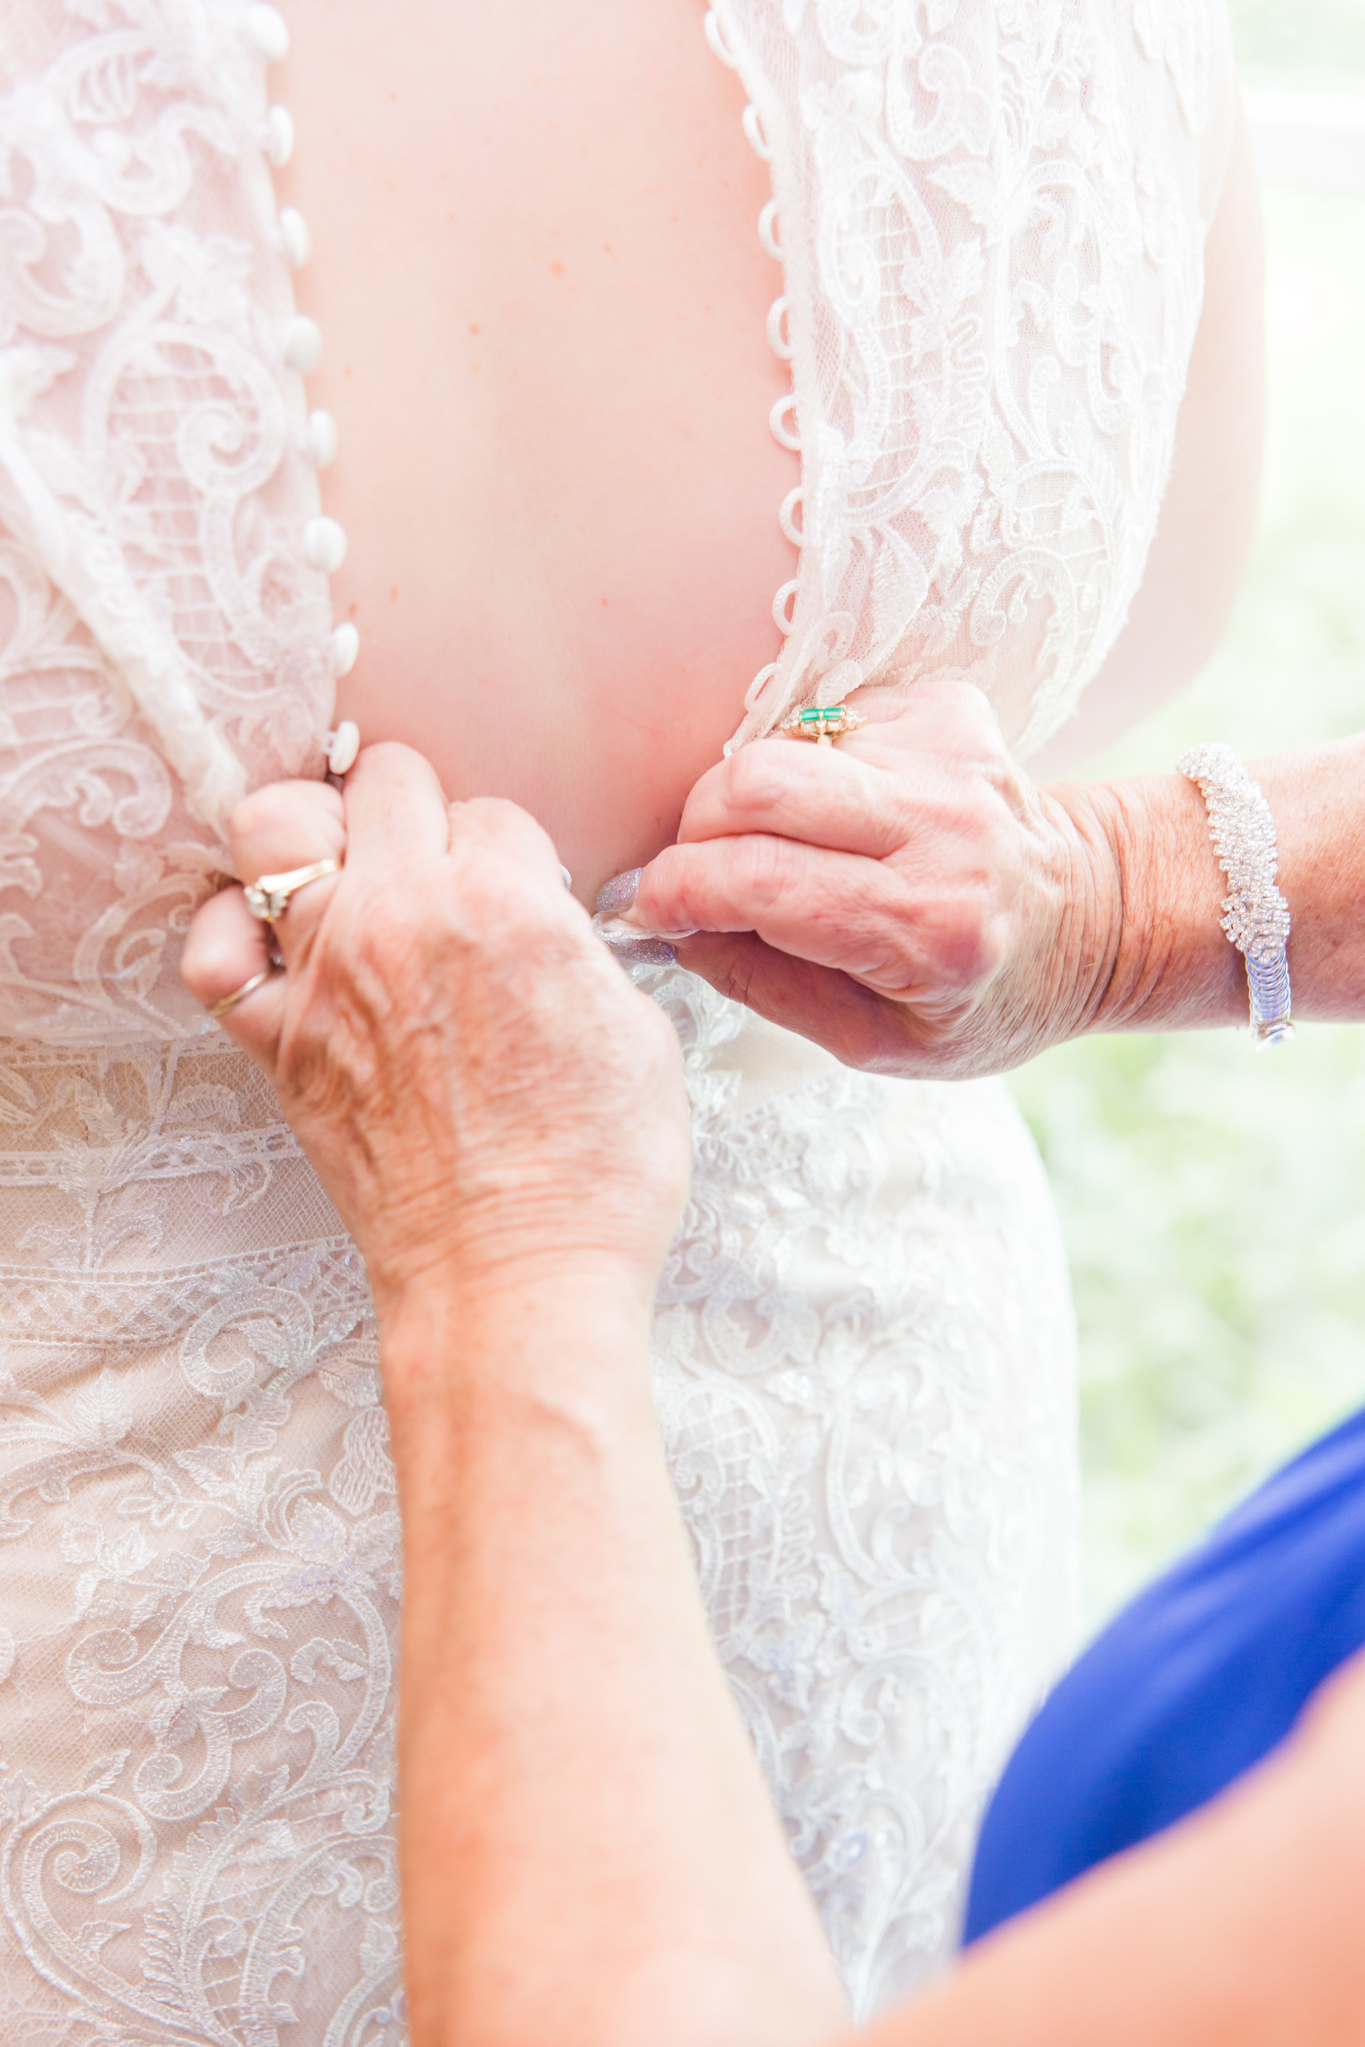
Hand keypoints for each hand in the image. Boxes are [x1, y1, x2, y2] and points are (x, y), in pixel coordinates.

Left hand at [181, 744, 689, 1317]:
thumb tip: (550, 932)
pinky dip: (235, 935)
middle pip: (386, 779)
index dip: (514, 854)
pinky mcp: (281, 1047)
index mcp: (505, 904)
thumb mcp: (637, 1032)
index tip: (521, 897)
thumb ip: (579, 951)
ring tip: (346, 867)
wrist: (517, 1281)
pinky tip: (277, 944)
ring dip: (317, 830)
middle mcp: (403, 920)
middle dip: (419, 808)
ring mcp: (327, 979)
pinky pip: (215, 954)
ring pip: (275, 824)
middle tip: (438, 860)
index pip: (494, 812)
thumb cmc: (594, 1176)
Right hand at [607, 679, 1122, 1078]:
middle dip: (693, 829)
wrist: (1095, 918)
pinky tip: (842, 813)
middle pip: (754, 784)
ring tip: (777, 848)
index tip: (645, 908)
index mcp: (926, 929)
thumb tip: (676, 931)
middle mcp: (943, 830)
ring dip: (748, 798)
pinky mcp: (947, 708)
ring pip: (780, 743)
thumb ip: (767, 989)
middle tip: (698, 872)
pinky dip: (806, 767)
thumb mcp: (880, 1044)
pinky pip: (824, 720)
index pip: (758, 882)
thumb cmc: (982, 998)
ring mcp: (948, 756)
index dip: (676, 891)